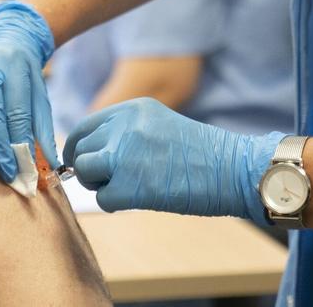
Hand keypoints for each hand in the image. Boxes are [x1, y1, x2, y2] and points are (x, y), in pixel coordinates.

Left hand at [63, 98, 285, 224]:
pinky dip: (115, 203)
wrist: (233, 171)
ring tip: (123, 186)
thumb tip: (88, 154)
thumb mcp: (158, 125)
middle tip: (107, 179)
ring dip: (98, 184)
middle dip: (89, 168)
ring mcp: (123, 156)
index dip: (79, 148)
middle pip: (81, 150)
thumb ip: (124, 132)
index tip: (81, 161)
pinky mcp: (128, 186)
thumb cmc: (201, 154)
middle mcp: (123, 128)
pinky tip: (138, 199)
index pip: (84, 127)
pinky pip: (102, 198)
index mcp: (130, 110)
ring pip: (84, 171)